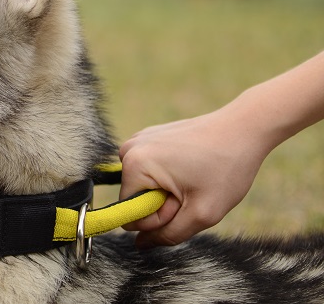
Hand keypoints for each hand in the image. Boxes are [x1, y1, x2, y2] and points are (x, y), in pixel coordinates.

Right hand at [118, 110, 265, 247]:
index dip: (160, 217)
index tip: (183, 201)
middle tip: (192, 190)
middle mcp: (128, 149)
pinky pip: (149, 172)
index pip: (130, 214)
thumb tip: (139, 244)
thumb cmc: (226, 168)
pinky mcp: (149, 137)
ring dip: (166, 191)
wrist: (244, 128)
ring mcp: (137, 140)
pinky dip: (168, 176)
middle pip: (136, 199)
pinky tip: (191, 166)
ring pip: (143, 187)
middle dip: (163, 204)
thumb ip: (168, 235)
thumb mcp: (202, 214)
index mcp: (134, 164)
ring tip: (193, 178)